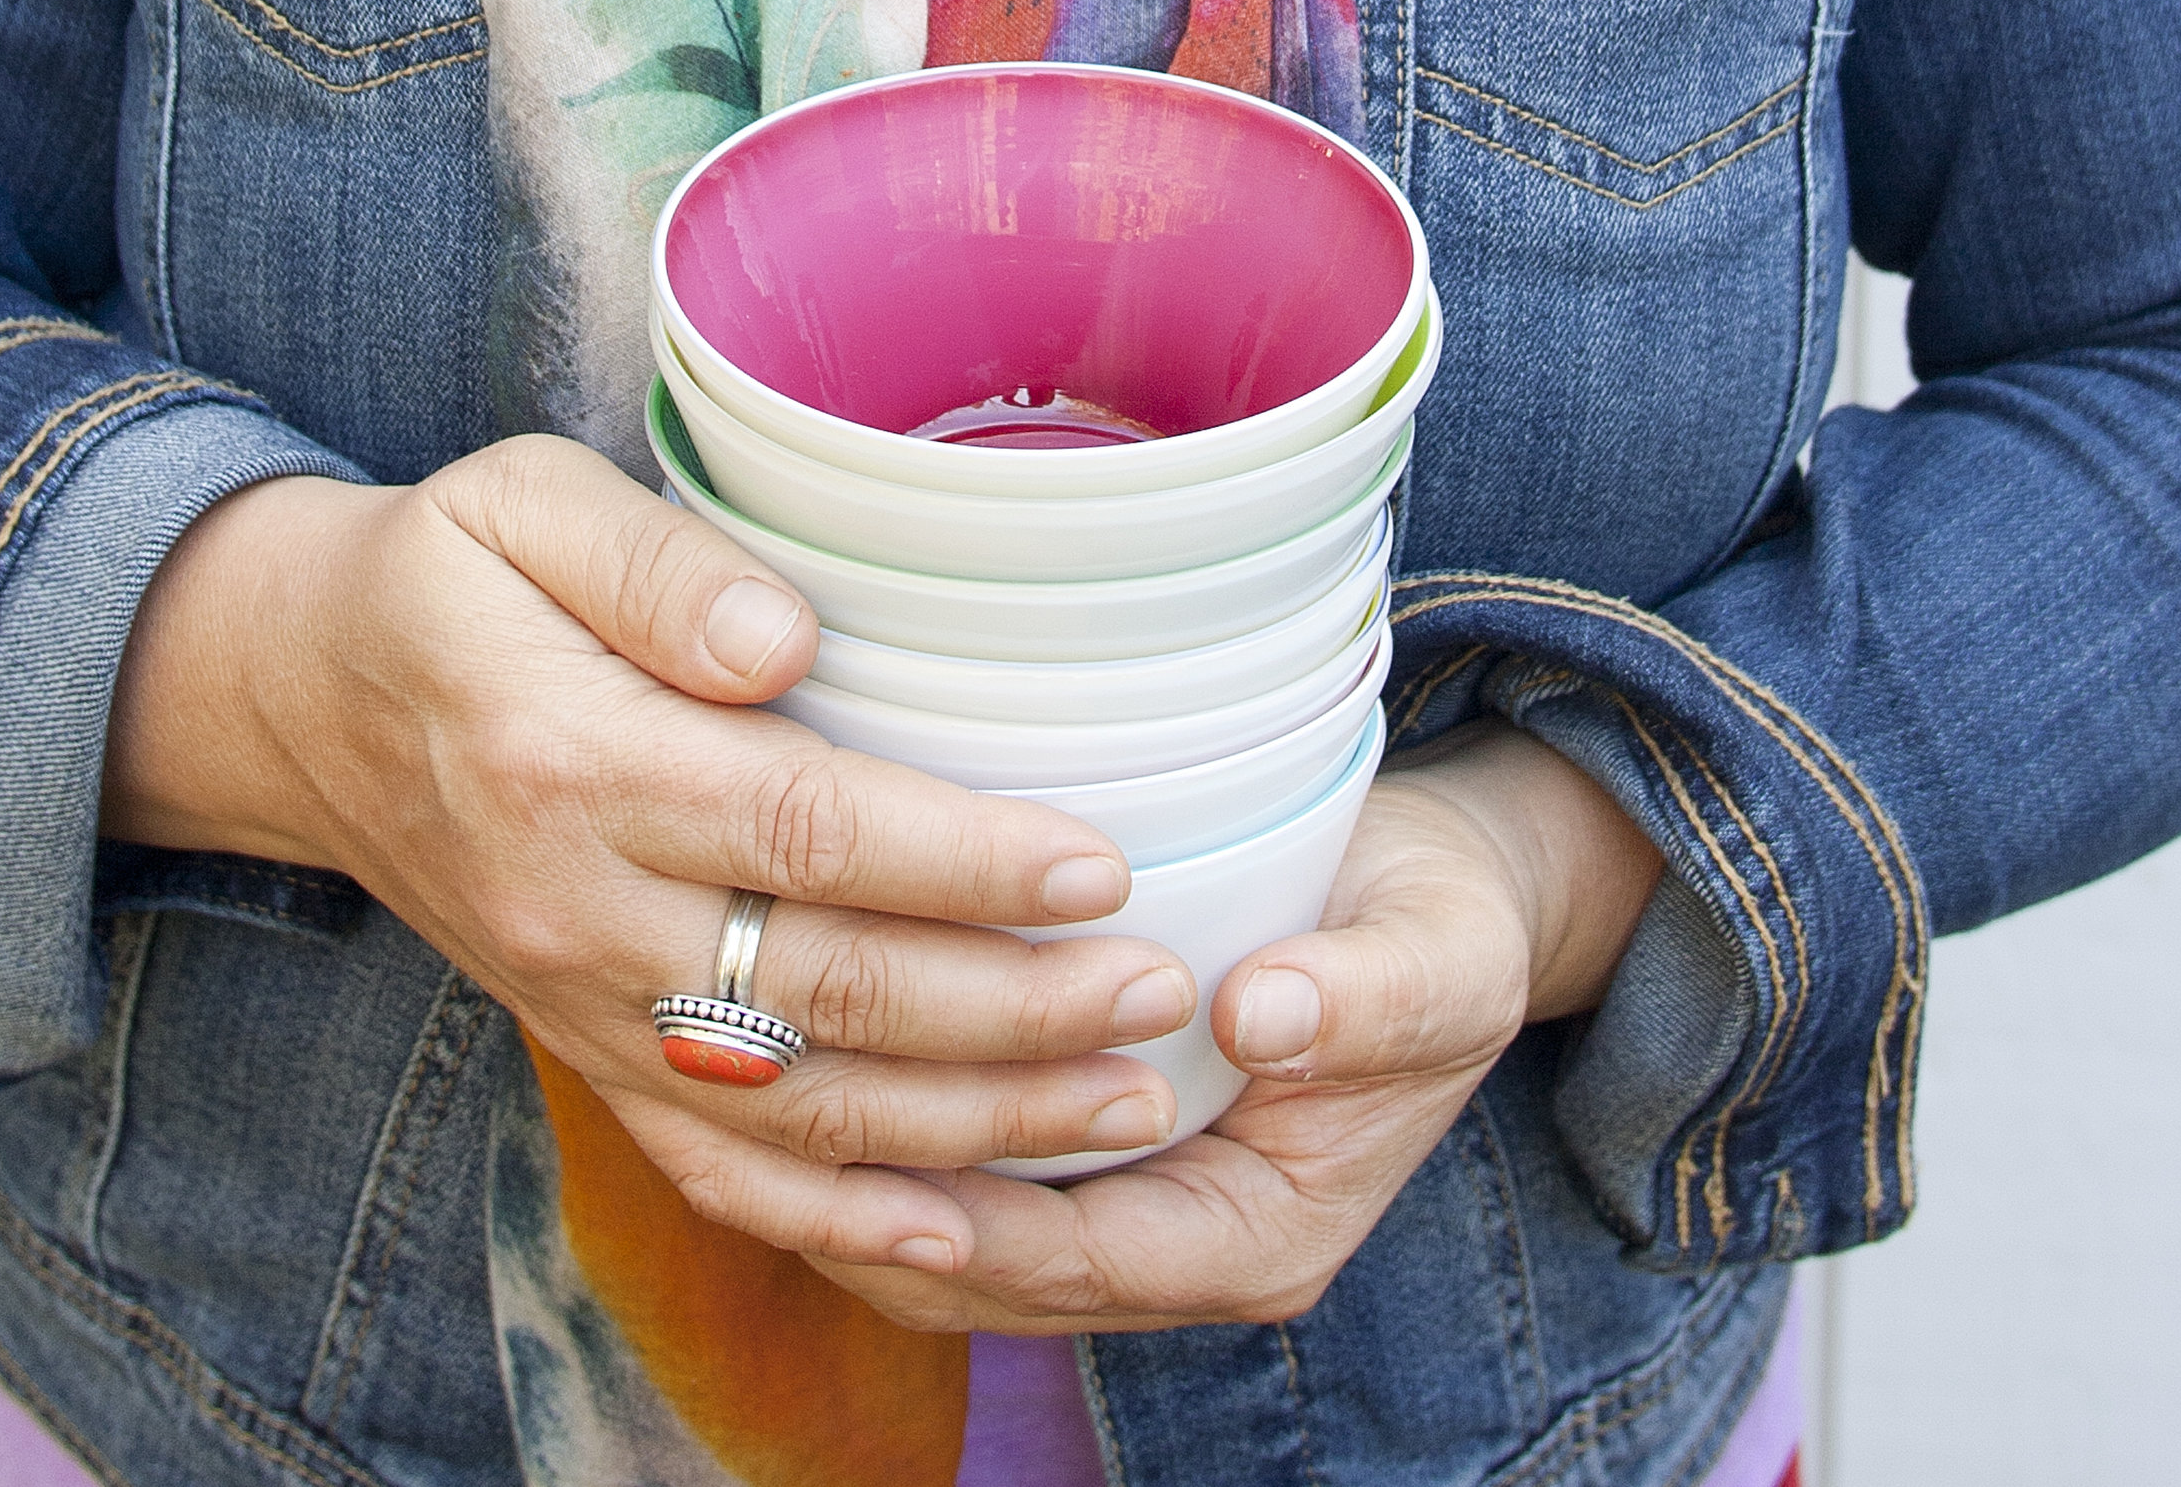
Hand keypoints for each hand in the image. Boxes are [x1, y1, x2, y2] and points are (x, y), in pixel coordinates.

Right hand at [102, 439, 1196, 1278]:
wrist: (303, 703)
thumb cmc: (445, 575)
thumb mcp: (516, 505)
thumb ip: (649, 560)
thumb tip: (776, 632)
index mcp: (572, 760)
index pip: (798, 828)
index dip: (956, 860)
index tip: (1095, 862)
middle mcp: (581, 911)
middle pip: (824, 990)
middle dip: (1012, 1009)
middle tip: (1162, 992)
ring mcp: (584, 1007)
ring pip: (798, 1103)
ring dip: (973, 1123)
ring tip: (1128, 1103)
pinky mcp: (590, 1057)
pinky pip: (720, 1168)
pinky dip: (840, 1216)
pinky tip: (958, 1227)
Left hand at [805, 723, 1662, 1334]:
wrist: (1435, 903)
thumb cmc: (1435, 926)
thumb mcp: (1438, 955)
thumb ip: (1363, 998)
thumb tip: (1261, 1014)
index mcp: (1256, 1239)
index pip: (1076, 1265)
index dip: (971, 1227)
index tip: (872, 1167)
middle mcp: (1175, 1248)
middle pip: (986, 1277)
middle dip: (867, 1221)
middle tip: (753, 1139)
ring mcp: (1124, 1206)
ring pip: (950, 1241)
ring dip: (851, 1186)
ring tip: (742, 1105)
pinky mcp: (1084, 1146)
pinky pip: (959, 1176)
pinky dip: (879, 1139)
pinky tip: (800, 1060)